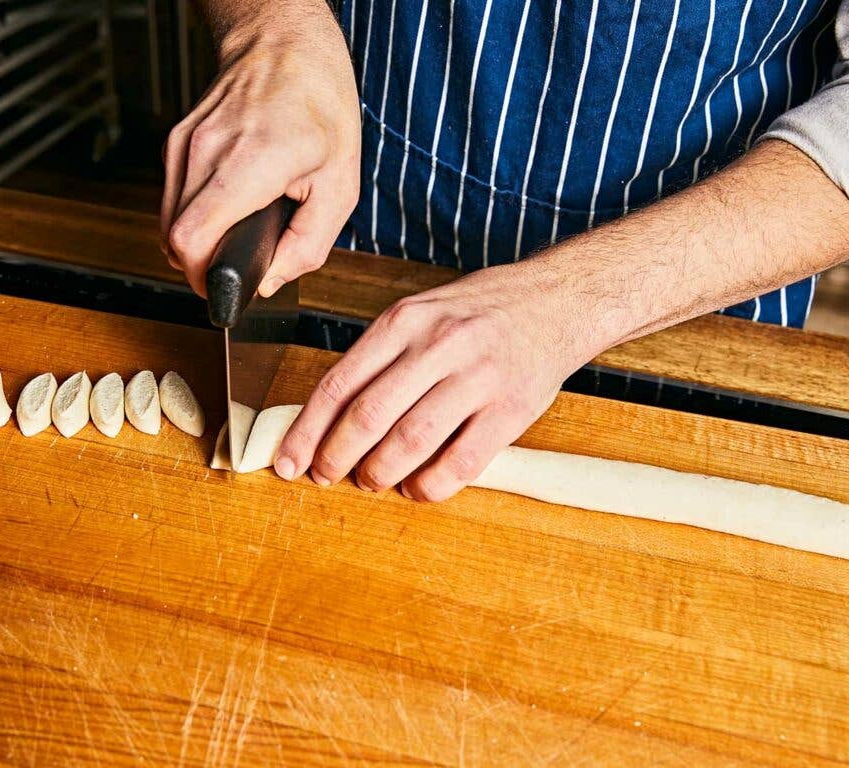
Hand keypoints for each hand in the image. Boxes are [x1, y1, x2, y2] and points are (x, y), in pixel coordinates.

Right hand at [161, 0, 359, 296]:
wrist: (286, 42)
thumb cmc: (319, 105)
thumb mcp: (340, 185)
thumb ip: (307, 245)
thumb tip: (271, 281)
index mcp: (251, 162)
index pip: (192, 240)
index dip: (203, 277)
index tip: (223, 287)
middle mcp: (207, 150)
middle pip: (174, 238)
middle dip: (202, 264)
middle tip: (235, 264)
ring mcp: (185, 142)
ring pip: (168, 220)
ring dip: (196, 239)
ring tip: (234, 230)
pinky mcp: (176, 139)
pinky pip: (173, 196)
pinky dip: (194, 213)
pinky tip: (225, 204)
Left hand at [274, 262, 594, 500]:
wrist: (558, 299)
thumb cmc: (481, 310)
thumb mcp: (422, 313)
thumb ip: (381, 357)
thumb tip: (332, 414)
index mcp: (404, 321)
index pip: (339, 384)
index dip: (307, 431)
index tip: (289, 461)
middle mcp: (437, 346)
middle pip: (367, 417)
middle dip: (336, 457)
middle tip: (326, 477)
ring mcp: (476, 378)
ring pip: (409, 442)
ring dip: (380, 473)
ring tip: (372, 481)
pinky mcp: (510, 409)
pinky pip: (460, 462)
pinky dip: (430, 485)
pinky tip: (418, 487)